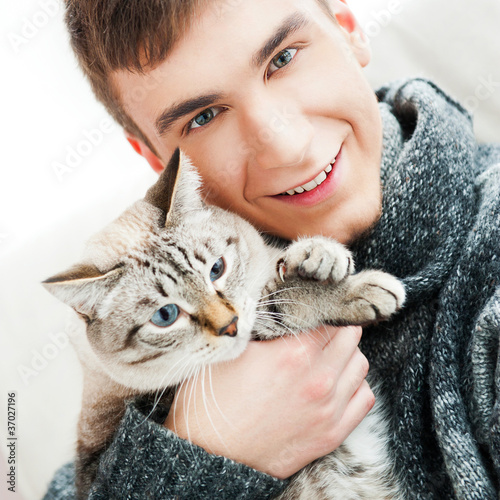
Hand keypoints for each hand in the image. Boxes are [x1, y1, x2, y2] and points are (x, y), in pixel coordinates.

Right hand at [164, 325, 372, 478]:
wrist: (209, 452)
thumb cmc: (215, 398)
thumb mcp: (233, 348)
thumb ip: (265, 324)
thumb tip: (283, 306)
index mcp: (293, 353)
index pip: (330, 317)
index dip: (322, 309)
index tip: (315, 310)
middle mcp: (318, 379)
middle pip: (350, 337)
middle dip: (338, 328)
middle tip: (321, 330)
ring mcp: (328, 410)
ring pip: (361, 365)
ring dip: (347, 356)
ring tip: (329, 357)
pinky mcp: (331, 435)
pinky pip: (365, 399)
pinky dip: (355, 386)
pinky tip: (337, 384)